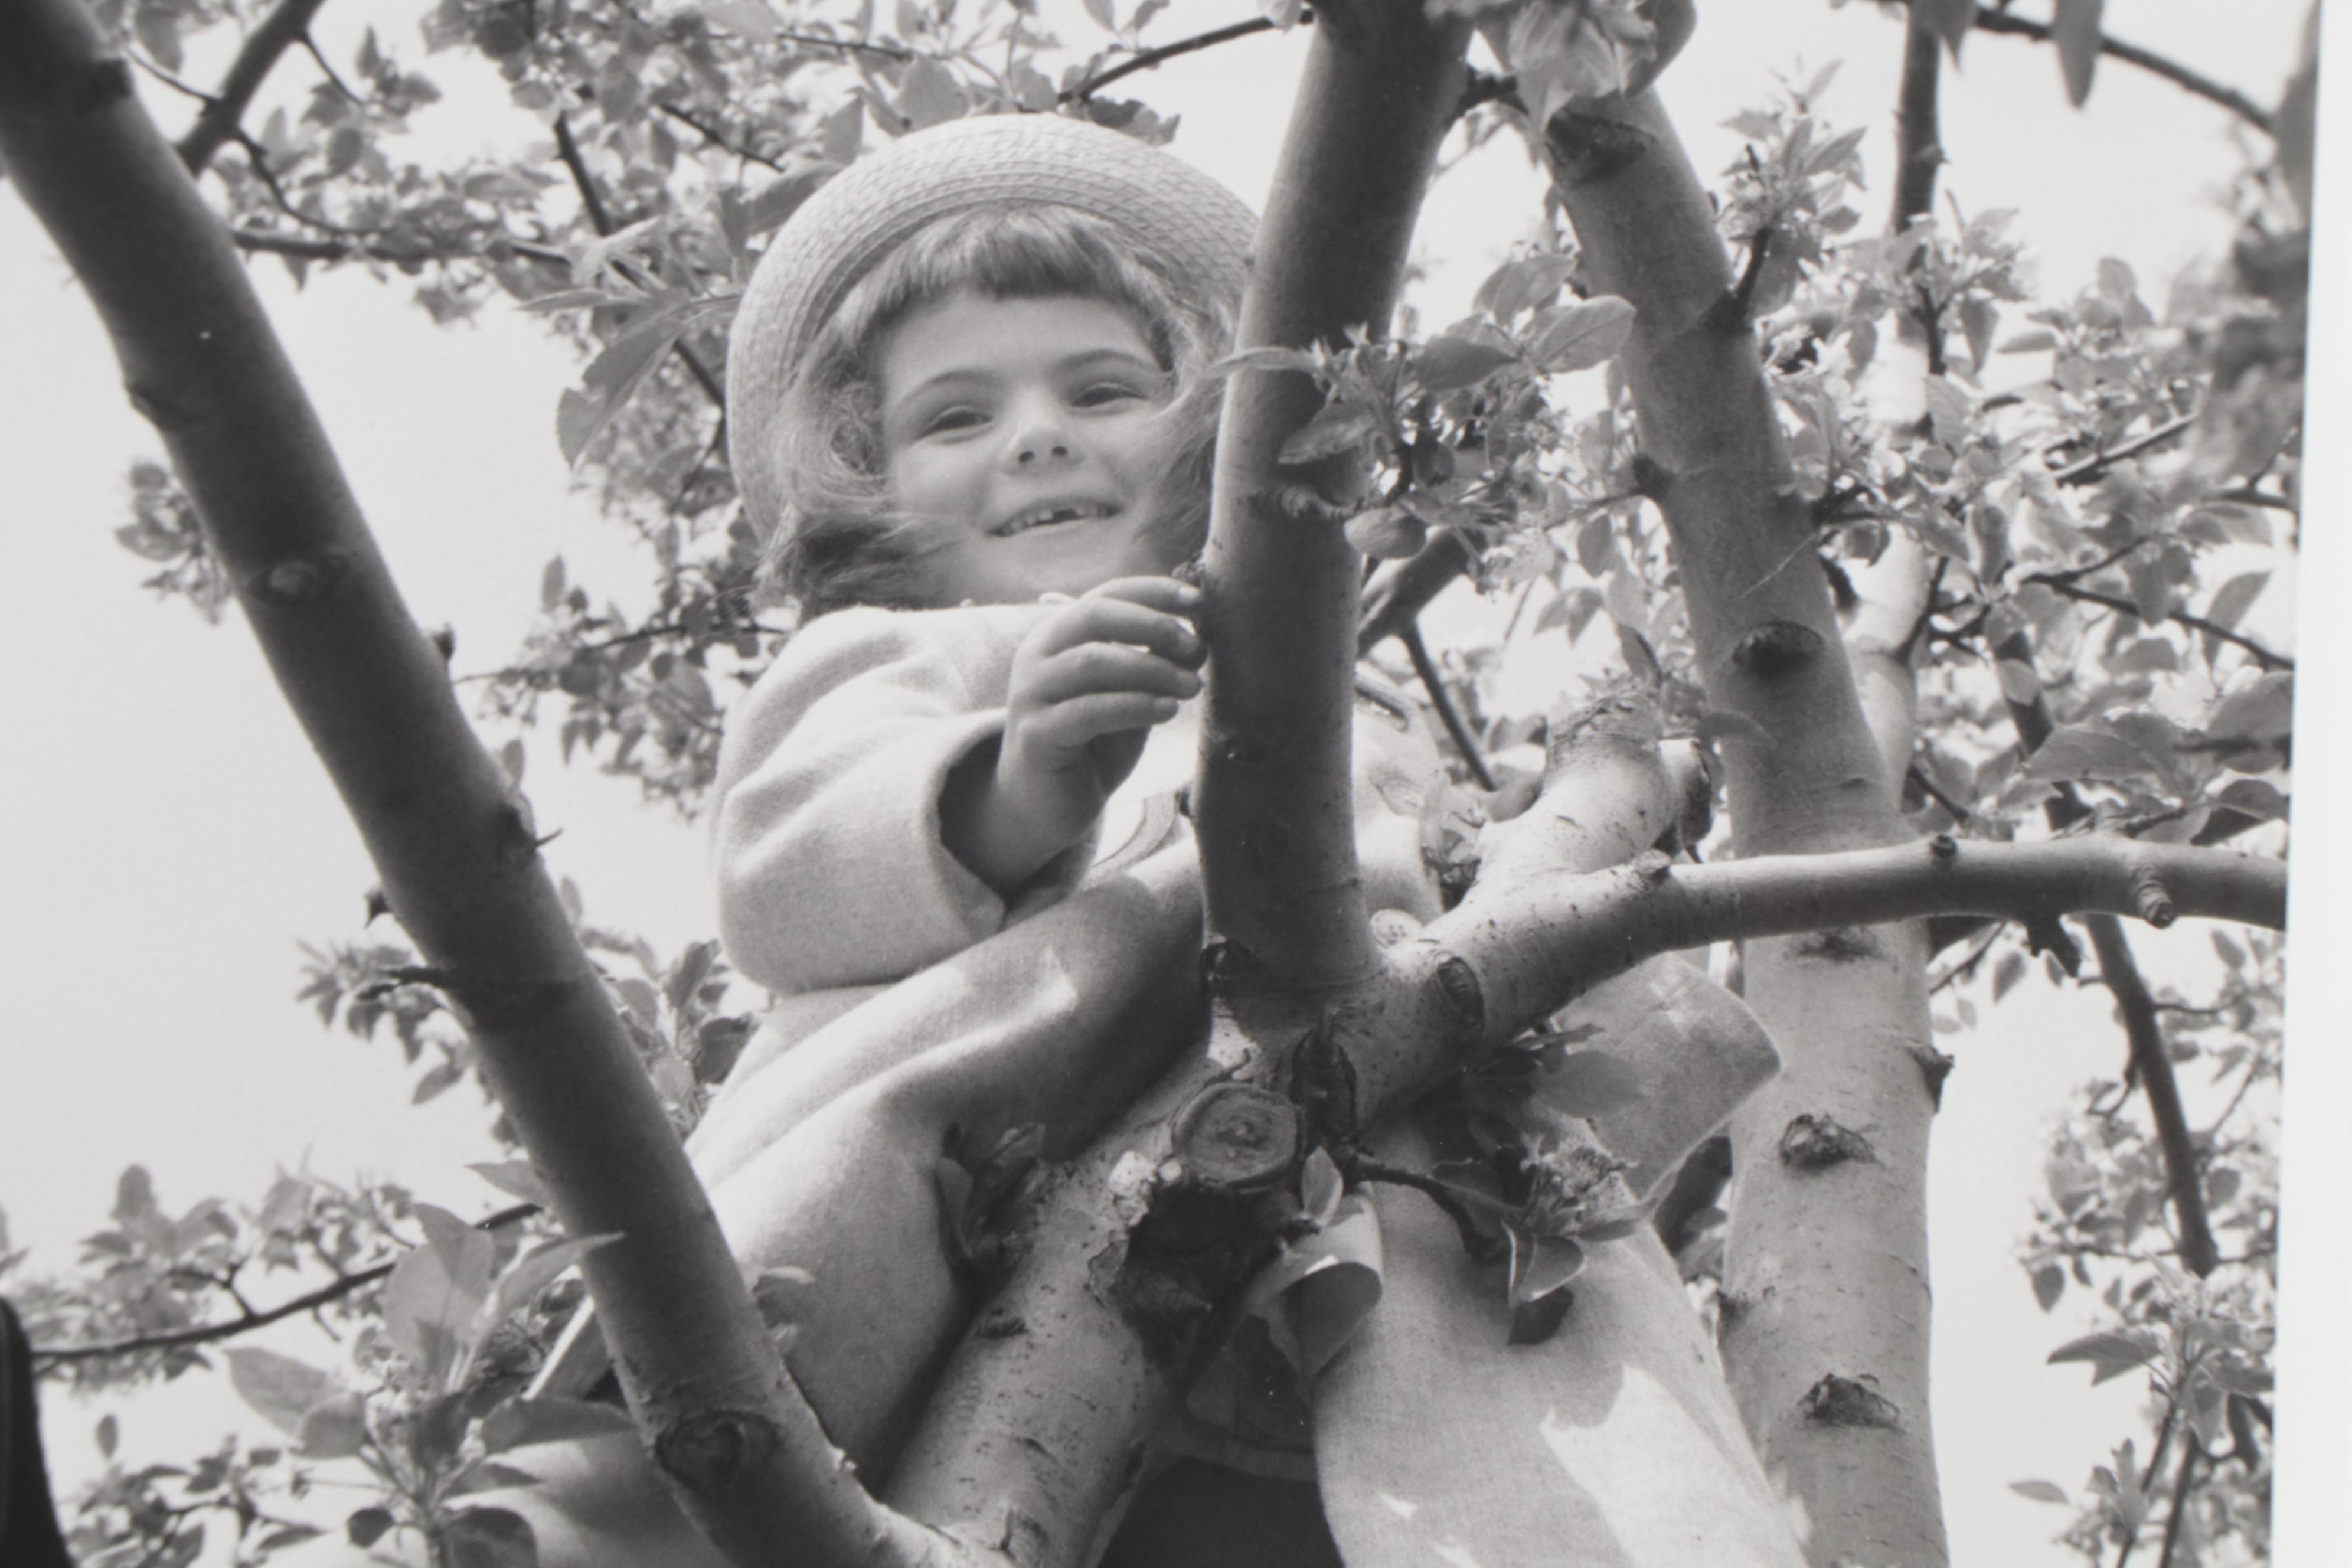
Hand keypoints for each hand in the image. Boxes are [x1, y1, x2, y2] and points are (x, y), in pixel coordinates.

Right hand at [944, 576, 1203, 893]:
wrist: (1047, 804)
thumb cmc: (1094, 742)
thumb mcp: (1128, 693)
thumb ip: (1152, 663)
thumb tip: (1198, 639)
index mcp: (1059, 634)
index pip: (1107, 594)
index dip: (1154, 592)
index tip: (1198, 602)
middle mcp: (1037, 655)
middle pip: (1095, 616)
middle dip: (1154, 626)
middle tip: (1197, 649)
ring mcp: (1031, 694)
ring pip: (1093, 662)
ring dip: (1151, 669)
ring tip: (1192, 686)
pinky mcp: (1036, 736)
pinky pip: (1088, 711)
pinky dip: (1134, 706)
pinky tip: (1169, 711)